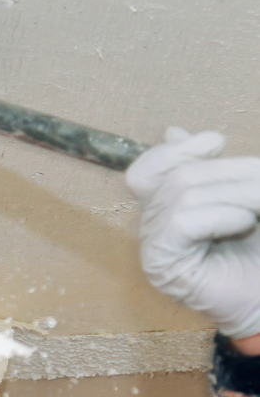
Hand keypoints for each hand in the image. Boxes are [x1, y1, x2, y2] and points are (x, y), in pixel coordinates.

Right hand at [125, 128, 259, 341]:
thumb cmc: (259, 253)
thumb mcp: (240, 198)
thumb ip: (211, 171)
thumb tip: (172, 131)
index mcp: (166, 209)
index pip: (146, 171)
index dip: (174, 152)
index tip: (216, 142)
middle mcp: (153, 227)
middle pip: (177, 177)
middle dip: (228, 172)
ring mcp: (154, 248)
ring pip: (182, 194)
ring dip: (234, 195)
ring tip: (257, 212)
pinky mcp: (162, 265)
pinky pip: (182, 222)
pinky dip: (220, 216)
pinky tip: (244, 223)